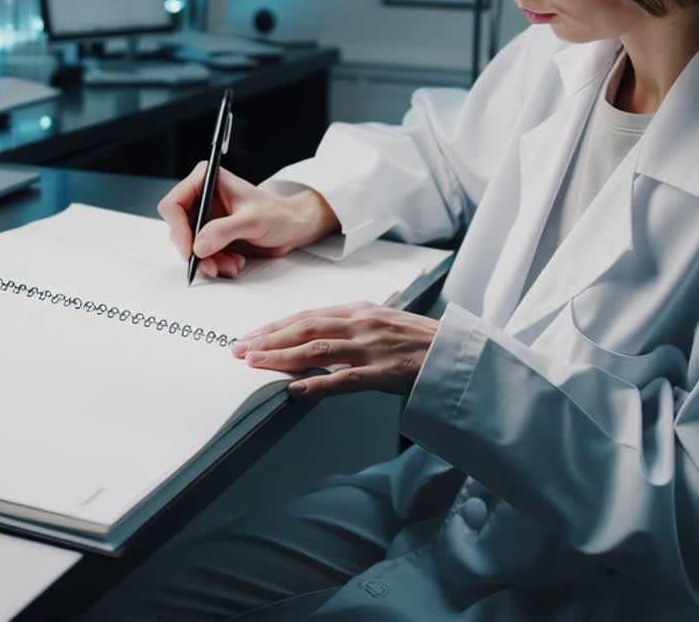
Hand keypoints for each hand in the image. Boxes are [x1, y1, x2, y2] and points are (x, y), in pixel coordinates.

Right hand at [158, 163, 338, 278]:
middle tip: (212, 265)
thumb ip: (224, 231)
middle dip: (196, 251)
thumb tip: (198, 245)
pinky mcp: (211, 236)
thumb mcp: (253, 221)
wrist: (293, 228)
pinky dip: (215, 264)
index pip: (174, 204)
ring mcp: (205, 218)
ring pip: (189, 246)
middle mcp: (201, 197)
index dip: (178, 229)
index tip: (190, 250)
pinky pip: (201, 256)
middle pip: (178, 229)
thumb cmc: (278, 214)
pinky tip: (234, 263)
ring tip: (231, 265)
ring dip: (208, 261)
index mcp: (206, 180)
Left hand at [231, 302, 439, 397]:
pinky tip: (295, 388)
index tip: (251, 335)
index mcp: (360, 310)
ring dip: (282, 356)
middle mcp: (363, 323)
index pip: (307, 315)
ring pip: (318, 348)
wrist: (458, 354)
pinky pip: (346, 377)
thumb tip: (311, 340)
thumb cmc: (420, 342)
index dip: (275, 326)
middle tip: (240, 349)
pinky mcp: (385, 371)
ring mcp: (373, 347)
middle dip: (268, 338)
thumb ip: (349, 329)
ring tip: (255, 363)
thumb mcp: (381, 324)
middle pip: (305, 327)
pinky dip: (318, 382)